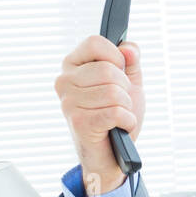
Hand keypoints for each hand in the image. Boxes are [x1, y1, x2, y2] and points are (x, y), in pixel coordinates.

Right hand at [55, 35, 144, 194]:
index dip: (116, 56)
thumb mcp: (128, 83)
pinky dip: (127, 121)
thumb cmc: (116, 116)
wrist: (111, 154)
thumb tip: (129, 48)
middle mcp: (65, 81)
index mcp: (73, 65)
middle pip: (108, 70)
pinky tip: (120, 128)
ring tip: (117, 116)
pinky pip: (116, 113)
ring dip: (126, 108)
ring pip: (114, 93)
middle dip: (125, 89)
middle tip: (119, 103)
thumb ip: (130, 61)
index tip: (119, 72)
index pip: (95, 42)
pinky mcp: (79, 122)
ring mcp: (69, 102)